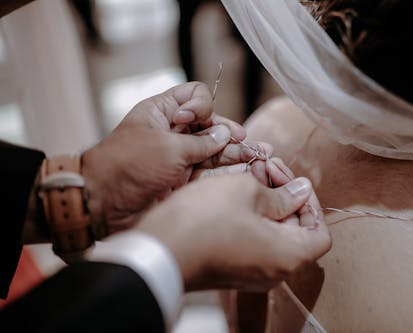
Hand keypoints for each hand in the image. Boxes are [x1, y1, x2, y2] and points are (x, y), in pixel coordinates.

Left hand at [81, 82, 248, 236]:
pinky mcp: (183, 179)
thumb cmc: (128, 167)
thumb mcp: (168, 148)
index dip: (200, 106)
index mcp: (163, 113)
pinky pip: (210, 170)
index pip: (193, 96)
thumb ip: (202, 143)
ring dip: (235, 152)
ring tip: (259, 155)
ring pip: (214, 149)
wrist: (105, 204)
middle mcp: (173, 132)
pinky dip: (227, 170)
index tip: (191, 121)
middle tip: (246, 142)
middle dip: (229, 132)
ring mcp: (179, 157)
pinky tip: (247, 169)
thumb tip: (225, 135)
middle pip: (210, 124)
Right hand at [136, 173, 331, 291]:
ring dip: (267, 202)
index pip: (320, 232)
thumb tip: (301, 191)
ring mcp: (252, 273)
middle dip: (285, 195)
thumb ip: (282, 192)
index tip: (293, 182)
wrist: (159, 249)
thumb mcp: (247, 192)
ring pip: (273, 234)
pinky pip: (253, 241)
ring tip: (250, 174)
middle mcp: (274, 271)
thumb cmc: (203, 220)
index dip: (312, 203)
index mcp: (288, 255)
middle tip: (267, 168)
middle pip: (296, 231)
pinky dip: (251, 216)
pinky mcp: (233, 268)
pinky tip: (235, 192)